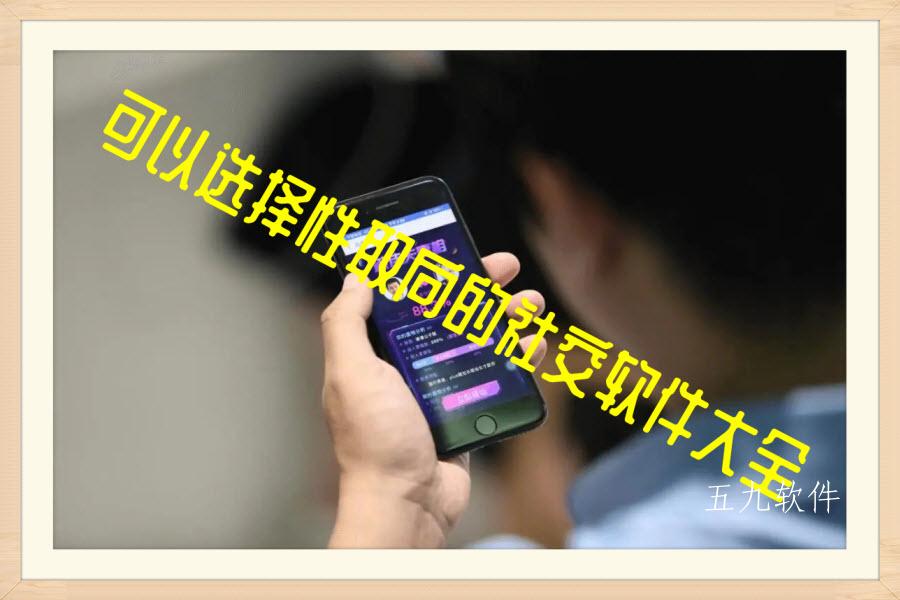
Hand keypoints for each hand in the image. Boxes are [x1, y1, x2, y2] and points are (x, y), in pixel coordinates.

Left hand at [320, 252, 546, 547]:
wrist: (406, 505)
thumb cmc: (375, 442)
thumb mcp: (351, 373)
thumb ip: (346, 322)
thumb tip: (356, 277)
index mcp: (377, 352)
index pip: (405, 297)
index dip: (430, 269)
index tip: (454, 248)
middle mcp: (407, 366)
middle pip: (448, 313)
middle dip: (478, 286)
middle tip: (506, 267)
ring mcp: (439, 389)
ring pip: (477, 340)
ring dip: (506, 317)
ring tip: (531, 304)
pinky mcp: (466, 412)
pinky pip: (495, 377)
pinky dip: (517, 358)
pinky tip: (534, 346)